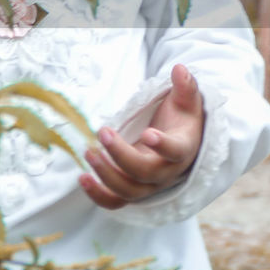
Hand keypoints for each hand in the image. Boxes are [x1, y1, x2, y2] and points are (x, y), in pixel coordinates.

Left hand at [80, 64, 203, 210]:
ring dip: (105, 175)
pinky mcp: (133, 191)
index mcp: (182, 148)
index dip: (163, 146)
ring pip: (128, 191)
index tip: (148, 133)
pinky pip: (116, 201)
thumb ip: (185, 86)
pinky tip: (82, 177)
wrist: (182, 145)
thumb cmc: (182, 120)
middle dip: (120, 155)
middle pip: (144, 173)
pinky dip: (98, 195)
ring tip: (88, 152)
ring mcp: (149, 185)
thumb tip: (179, 68)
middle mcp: (166, 172)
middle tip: (102, 133)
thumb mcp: (188, 101)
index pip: (175, 151)